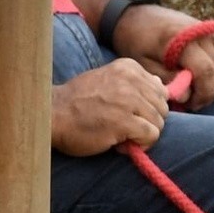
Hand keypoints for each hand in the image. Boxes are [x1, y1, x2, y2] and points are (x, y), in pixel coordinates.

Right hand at [50, 59, 168, 155]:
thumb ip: (134, 84)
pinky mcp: (124, 121)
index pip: (159, 90)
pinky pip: (151, 135)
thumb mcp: (107, 81)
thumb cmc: (76, 103)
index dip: (147, 107)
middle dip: (147, 121)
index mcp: (128, 68)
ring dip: (143, 134)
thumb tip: (162, 88)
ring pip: (159, 122)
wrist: (51, 115)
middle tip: (125, 128)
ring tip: (121, 136)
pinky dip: (140, 145)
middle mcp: (130, 80)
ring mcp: (128, 100)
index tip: (128, 114)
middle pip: (162, 107)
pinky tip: (121, 144)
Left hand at [114, 4, 213, 109]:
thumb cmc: (138, 41)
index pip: (205, 71)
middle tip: (192, 104)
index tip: (191, 105)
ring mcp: (212, 33)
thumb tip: (186, 97)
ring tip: (203, 97)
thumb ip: (166, 79)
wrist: (138, 16)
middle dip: (209, 93)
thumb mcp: (143, 62)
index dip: (202, 93)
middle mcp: (204, 34)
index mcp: (184, 39)